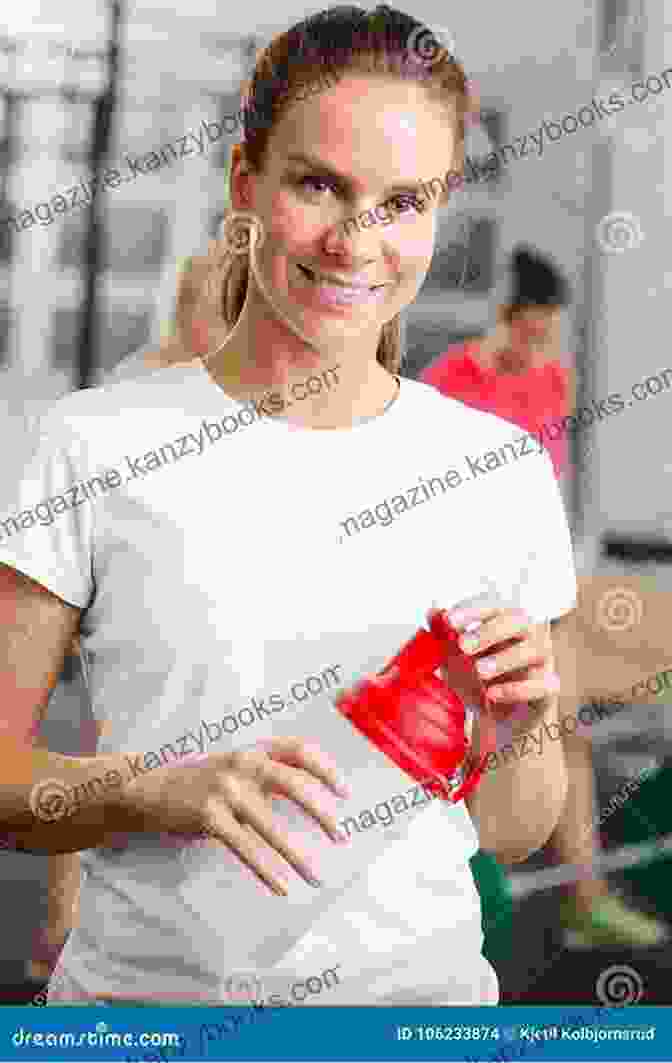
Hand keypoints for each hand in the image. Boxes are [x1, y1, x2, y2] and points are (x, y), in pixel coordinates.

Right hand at [122, 739, 349, 896]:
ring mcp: (224, 788)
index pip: (299, 750)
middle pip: (293, 783)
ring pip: (270, 826)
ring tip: (317, 878)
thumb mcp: (236, 766)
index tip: (346, 794)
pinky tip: (282, 886)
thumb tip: (309, 799)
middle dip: (322, 813)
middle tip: (342, 838)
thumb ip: (268, 775)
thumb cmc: (202, 781)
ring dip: (298, 856)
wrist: (148, 786)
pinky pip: (244, 847)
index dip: (326, 769)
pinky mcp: (207, 816)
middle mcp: (242, 763)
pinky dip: (266, 869)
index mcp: (254, 750)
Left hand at [432, 600, 560, 723]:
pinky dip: (517, 689)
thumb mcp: (455, 658)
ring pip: (536, 649)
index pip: (493, 604)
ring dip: (505, 658)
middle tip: (463, 646)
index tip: (448, 620)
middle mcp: (528, 635)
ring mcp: (542, 660)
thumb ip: (444, 635)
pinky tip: (492, 694)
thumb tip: (431, 613)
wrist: (500, 718)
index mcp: (505, 620)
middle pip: (518, 620)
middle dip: (489, 631)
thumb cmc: (478, 679)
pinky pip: (543, 684)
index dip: (472, 609)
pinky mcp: (549, 688)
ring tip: (480, 671)